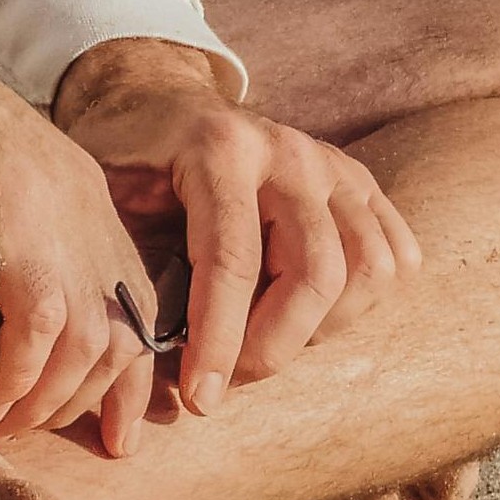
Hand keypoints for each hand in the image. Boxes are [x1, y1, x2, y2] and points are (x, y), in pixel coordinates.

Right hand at [0, 55, 175, 456]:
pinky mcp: (21, 238)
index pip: (139, 303)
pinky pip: (42, 334)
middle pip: (128, 332)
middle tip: (33, 426)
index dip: (129, 378)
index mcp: (85, 200)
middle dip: (86, 397)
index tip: (120, 436)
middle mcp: (87, 213)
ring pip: (93, 345)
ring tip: (5, 422)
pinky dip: (19, 379)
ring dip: (52, 401)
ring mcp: (60, 224)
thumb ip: (10, 243)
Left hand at [51, 40, 421, 414]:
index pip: (235, 259)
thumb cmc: (127, 163)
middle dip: (274, 346)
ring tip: (266, 337)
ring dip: (321, 327)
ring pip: (369, 268)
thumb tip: (135, 358)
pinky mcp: (360, 182)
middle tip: (227, 379)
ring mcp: (333, 162)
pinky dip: (363, 301)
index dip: (220, 341)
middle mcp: (289, 149)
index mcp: (220, 149)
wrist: (161, 100)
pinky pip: (397, 256)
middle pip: (317, 270)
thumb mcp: (103, 200)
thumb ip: (123, 267)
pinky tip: (310, 312)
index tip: (199, 400)